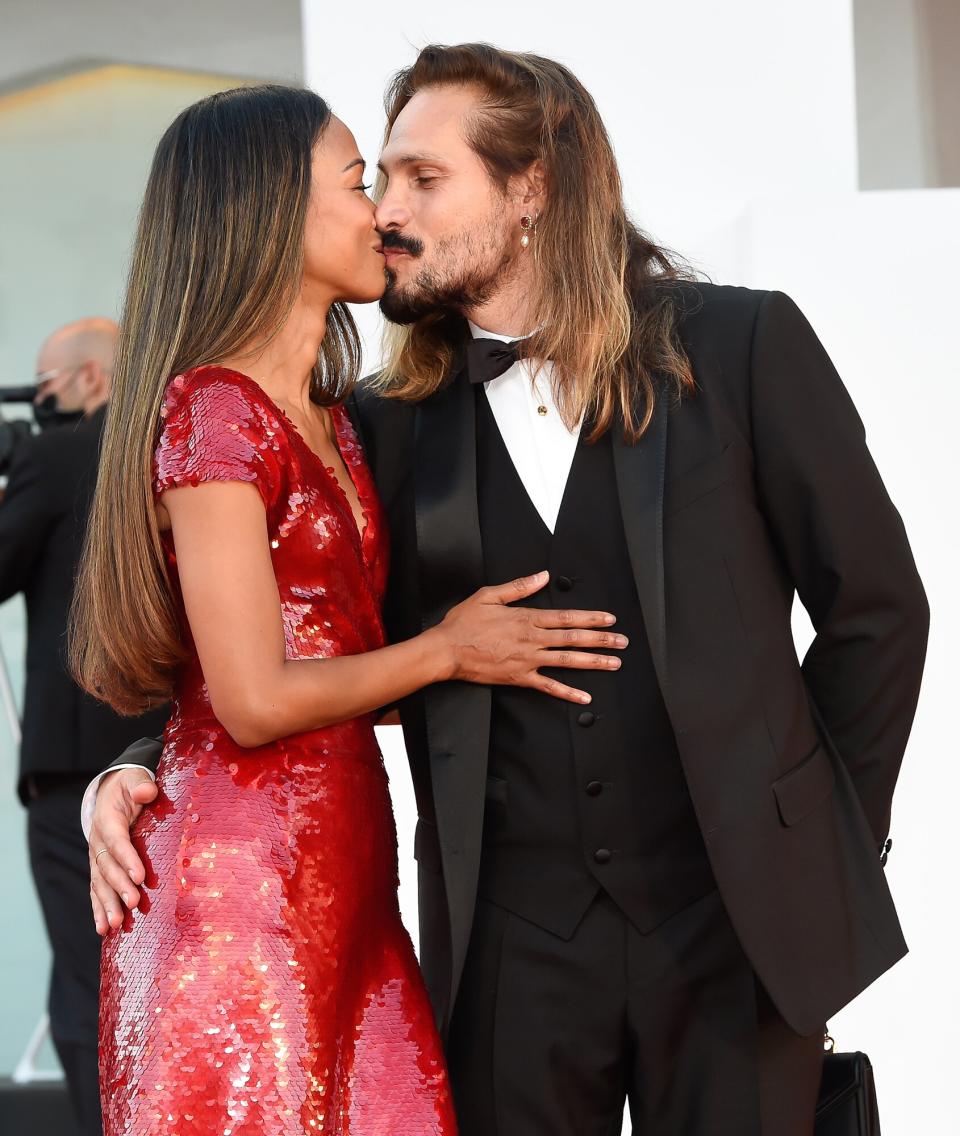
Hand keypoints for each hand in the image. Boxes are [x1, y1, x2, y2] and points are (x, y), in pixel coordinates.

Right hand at [88, 768, 157, 933]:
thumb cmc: (129, 785)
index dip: (127, 858)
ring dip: (107, 904)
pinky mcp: (99, 868)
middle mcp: (98, 841)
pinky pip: (96, 890)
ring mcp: (96, 856)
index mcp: (107, 819)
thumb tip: (147, 792)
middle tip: (134, 903)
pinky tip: (104, 929)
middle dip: (119, 887)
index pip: (117, 841)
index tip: (140, 876)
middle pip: (107, 867)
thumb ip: (140, 784)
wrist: (111, 792)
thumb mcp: (135, 778)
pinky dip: (99, 909)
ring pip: (99, 883)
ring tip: (116, 924)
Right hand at [436, 571, 627, 702]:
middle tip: (622, 642)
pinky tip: (584, 696)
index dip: (590, 618)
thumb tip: (542, 576)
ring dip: (593, 662)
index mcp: (525, 618)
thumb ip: (519, 587)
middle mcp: (531, 639)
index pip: (565, 617)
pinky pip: (548, 687)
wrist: (445, 651)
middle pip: (573, 638)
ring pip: (567, 661)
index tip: (609, 619)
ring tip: (614, 663)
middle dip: (601, 639)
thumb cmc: (463, 624)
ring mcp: (527, 660)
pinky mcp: (519, 678)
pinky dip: (567, 692)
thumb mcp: (489, 595)